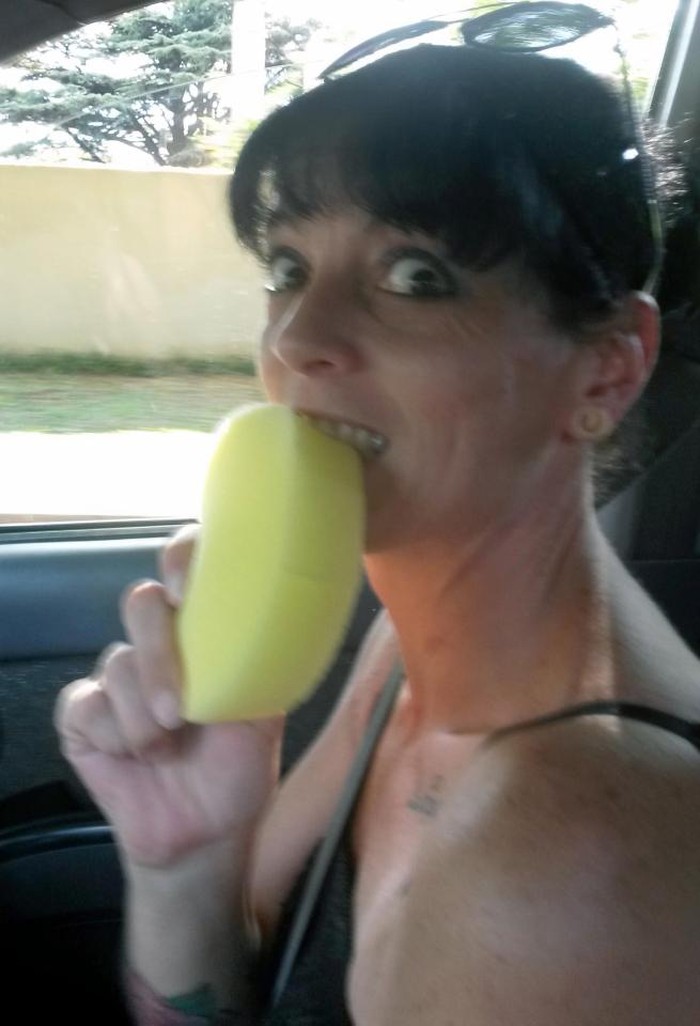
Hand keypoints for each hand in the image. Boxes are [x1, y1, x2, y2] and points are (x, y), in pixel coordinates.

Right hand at [55, 525, 283, 867]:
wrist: (205, 833)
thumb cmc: (239, 768)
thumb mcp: (266, 714)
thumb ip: (264, 663)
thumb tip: (279, 620)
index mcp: (205, 633)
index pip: (187, 566)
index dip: (182, 559)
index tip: (188, 586)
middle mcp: (161, 644)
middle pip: (142, 603)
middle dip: (160, 655)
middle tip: (180, 711)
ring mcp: (120, 676)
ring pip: (117, 662)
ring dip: (143, 717)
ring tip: (169, 751)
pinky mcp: (86, 714)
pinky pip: (87, 704)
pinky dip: (115, 735)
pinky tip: (136, 757)